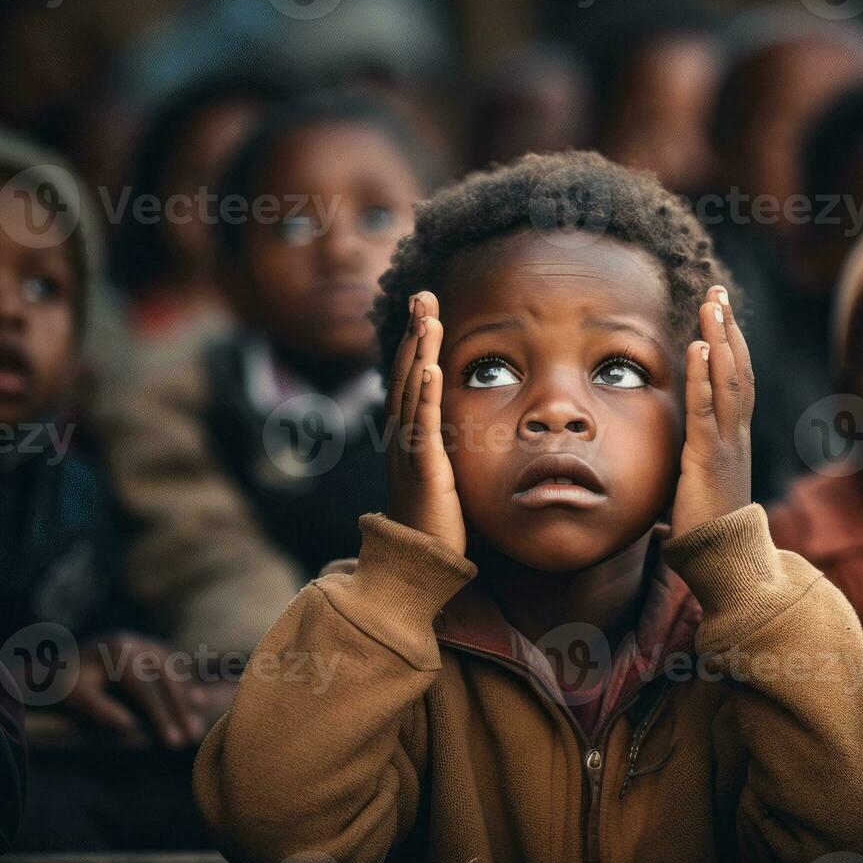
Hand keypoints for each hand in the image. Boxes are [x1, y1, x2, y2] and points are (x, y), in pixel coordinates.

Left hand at [62, 632, 205, 747]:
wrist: (59, 668)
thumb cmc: (65, 687)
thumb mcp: (74, 698)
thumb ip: (99, 710)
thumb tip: (129, 725)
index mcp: (117, 651)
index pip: (145, 687)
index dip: (161, 715)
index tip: (171, 741)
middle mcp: (136, 642)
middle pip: (167, 678)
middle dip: (180, 709)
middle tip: (192, 737)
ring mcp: (147, 643)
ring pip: (176, 673)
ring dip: (188, 701)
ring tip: (196, 729)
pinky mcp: (153, 649)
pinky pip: (175, 669)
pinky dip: (185, 688)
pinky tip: (197, 703)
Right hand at [385, 291, 466, 553]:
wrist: (420, 567)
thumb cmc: (437, 525)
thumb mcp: (445, 474)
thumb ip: (448, 446)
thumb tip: (462, 424)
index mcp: (407, 436)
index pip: (409, 377)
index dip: (414, 341)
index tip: (424, 309)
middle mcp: (401, 438)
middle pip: (403, 373)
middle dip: (412, 332)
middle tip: (421, 295)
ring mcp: (408, 453)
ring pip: (410, 391)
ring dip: (417, 350)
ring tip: (425, 316)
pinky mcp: (423, 471)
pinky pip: (422, 426)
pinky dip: (423, 393)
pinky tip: (427, 365)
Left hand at [671, 286, 753, 538]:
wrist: (725, 563)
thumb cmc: (708, 537)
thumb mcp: (690, 498)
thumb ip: (681, 488)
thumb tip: (660, 509)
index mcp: (732, 440)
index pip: (734, 382)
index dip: (728, 347)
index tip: (720, 316)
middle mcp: (735, 435)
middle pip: (736, 369)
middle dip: (727, 328)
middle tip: (718, 292)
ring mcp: (727, 443)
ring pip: (727, 379)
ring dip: (719, 338)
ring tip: (711, 304)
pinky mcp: (709, 455)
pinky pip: (707, 406)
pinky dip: (703, 373)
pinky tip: (698, 345)